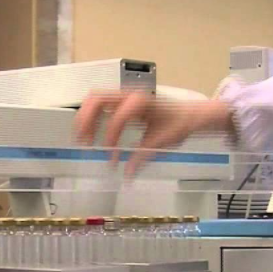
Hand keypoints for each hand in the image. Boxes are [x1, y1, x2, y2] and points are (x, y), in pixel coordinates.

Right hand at [74, 90, 232, 175]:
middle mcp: (129, 94)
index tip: (111, 156)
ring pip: (94, 99)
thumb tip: (127, 177)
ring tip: (83, 140)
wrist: (189, 114)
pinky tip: (91, 134)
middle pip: (96, 99)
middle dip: (86, 121)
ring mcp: (124, 96)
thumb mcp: (161, 142)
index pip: (118, 117)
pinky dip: (91, 117)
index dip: (111, 137)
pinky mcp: (122, 101)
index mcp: (140, 102)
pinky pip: (100, 104)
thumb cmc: (177, 124)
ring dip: (85, 118)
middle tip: (84, 143)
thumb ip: (142, 158)